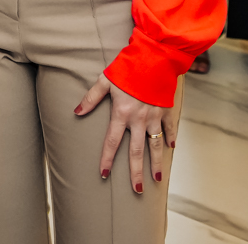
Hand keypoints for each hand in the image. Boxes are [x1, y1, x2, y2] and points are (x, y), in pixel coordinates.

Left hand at [74, 73, 171, 193]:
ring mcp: (155, 116)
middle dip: (135, 172)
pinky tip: (171, 148)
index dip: (106, 159)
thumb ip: (91, 98)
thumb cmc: (127, 67)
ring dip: (156, 163)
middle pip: (136, 152)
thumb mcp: (105, 80)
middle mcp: (139, 119)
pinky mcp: (167, 110)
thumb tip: (76, 112)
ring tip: (157, 179)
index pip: (111, 142)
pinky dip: (170, 137)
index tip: (103, 174)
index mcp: (121, 113)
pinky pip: (169, 128)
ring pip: (155, 145)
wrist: (154, 57)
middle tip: (137, 190)